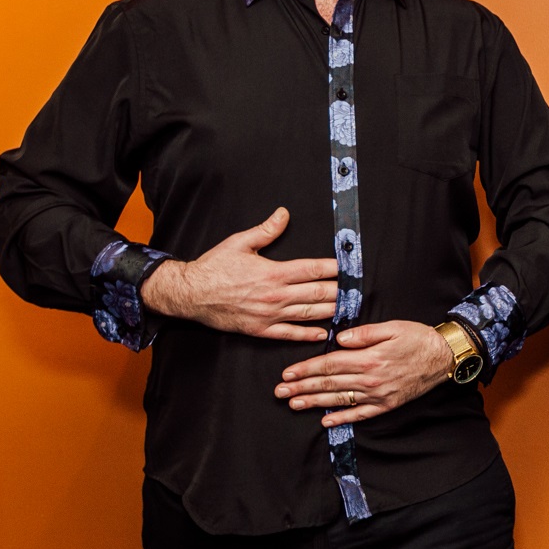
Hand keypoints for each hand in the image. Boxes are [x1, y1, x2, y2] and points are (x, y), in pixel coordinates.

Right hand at [139, 207, 337, 340]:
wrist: (189, 294)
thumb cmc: (214, 267)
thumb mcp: (239, 243)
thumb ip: (266, 230)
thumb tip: (284, 214)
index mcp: (274, 272)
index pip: (313, 269)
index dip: (335, 268)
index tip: (350, 267)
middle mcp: (276, 295)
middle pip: (318, 293)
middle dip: (341, 290)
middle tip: (358, 289)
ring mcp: (269, 314)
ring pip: (309, 314)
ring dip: (332, 311)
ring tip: (349, 308)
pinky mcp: (260, 329)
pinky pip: (290, 334)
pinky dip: (309, 335)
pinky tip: (323, 333)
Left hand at [275, 320, 454, 426]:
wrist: (444, 357)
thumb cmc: (418, 337)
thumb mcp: (392, 327)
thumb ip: (364, 333)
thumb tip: (339, 339)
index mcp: (368, 358)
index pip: (329, 365)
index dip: (306, 370)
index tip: (287, 373)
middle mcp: (370, 379)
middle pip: (329, 384)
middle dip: (301, 387)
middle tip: (279, 392)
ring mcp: (378, 394)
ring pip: (339, 400)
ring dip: (314, 403)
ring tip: (293, 404)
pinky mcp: (386, 404)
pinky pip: (360, 414)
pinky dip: (342, 418)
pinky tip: (326, 421)